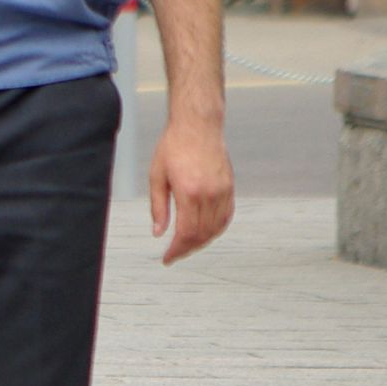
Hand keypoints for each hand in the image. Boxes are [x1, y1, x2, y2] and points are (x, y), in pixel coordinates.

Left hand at [149, 120, 233, 264]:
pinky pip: (226, 217)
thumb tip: (158, 232)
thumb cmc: (174, 146)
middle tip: (174, 254)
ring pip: (216, 229)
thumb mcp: (156, 176)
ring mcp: (223, 192)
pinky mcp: (230, 188)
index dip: (176, 250)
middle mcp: (210, 195)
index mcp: (189, 193)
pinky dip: (216, 230)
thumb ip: (158, 207)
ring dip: (202, 242)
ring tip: (186, 246)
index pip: (186, 233)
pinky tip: (205, 233)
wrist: (198, 126)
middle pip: (202, 235)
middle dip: (187, 249)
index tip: (167, 258)